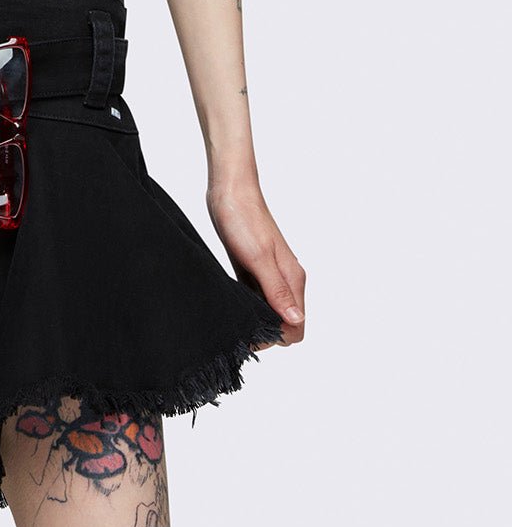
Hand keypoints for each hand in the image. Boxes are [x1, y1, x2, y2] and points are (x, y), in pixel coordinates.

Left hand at [206, 181, 305, 346]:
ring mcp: (270, 272)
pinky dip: (247, 304)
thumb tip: (295, 321)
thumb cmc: (243, 218)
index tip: (252, 334)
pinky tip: (231, 301)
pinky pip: (256, 296)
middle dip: (266, 331)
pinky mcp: (253, 266)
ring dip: (256, 318)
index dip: (278, 336)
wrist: (230, 189)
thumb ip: (277, 290)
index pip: (297, 326)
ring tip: (233, 316)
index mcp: (292, 278)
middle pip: (285, 321)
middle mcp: (286, 278)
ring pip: (270, 309)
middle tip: (238, 327)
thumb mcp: (258, 257)